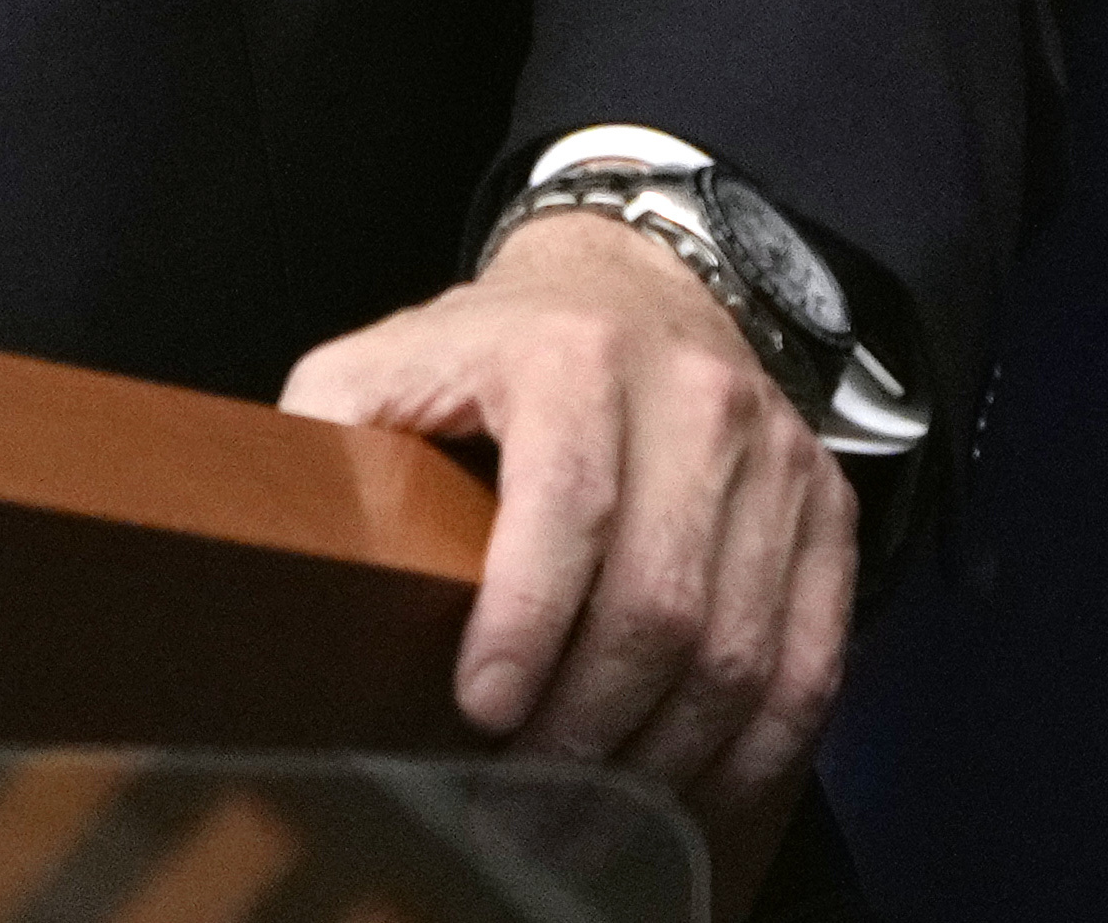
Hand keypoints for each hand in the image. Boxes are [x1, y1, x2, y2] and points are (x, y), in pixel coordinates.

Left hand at [283, 209, 856, 906]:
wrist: (633, 282)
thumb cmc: (487, 349)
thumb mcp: (385, 360)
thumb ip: (328, 433)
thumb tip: (278, 541)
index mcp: (571, 357)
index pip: (567, 509)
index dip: (528, 625)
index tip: (482, 714)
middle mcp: (694, 400)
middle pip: (662, 603)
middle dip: (590, 726)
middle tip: (525, 807)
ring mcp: (777, 458)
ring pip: (743, 651)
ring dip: (666, 762)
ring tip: (591, 824)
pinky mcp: (829, 510)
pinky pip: (815, 662)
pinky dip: (753, 749)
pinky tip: (686, 796)